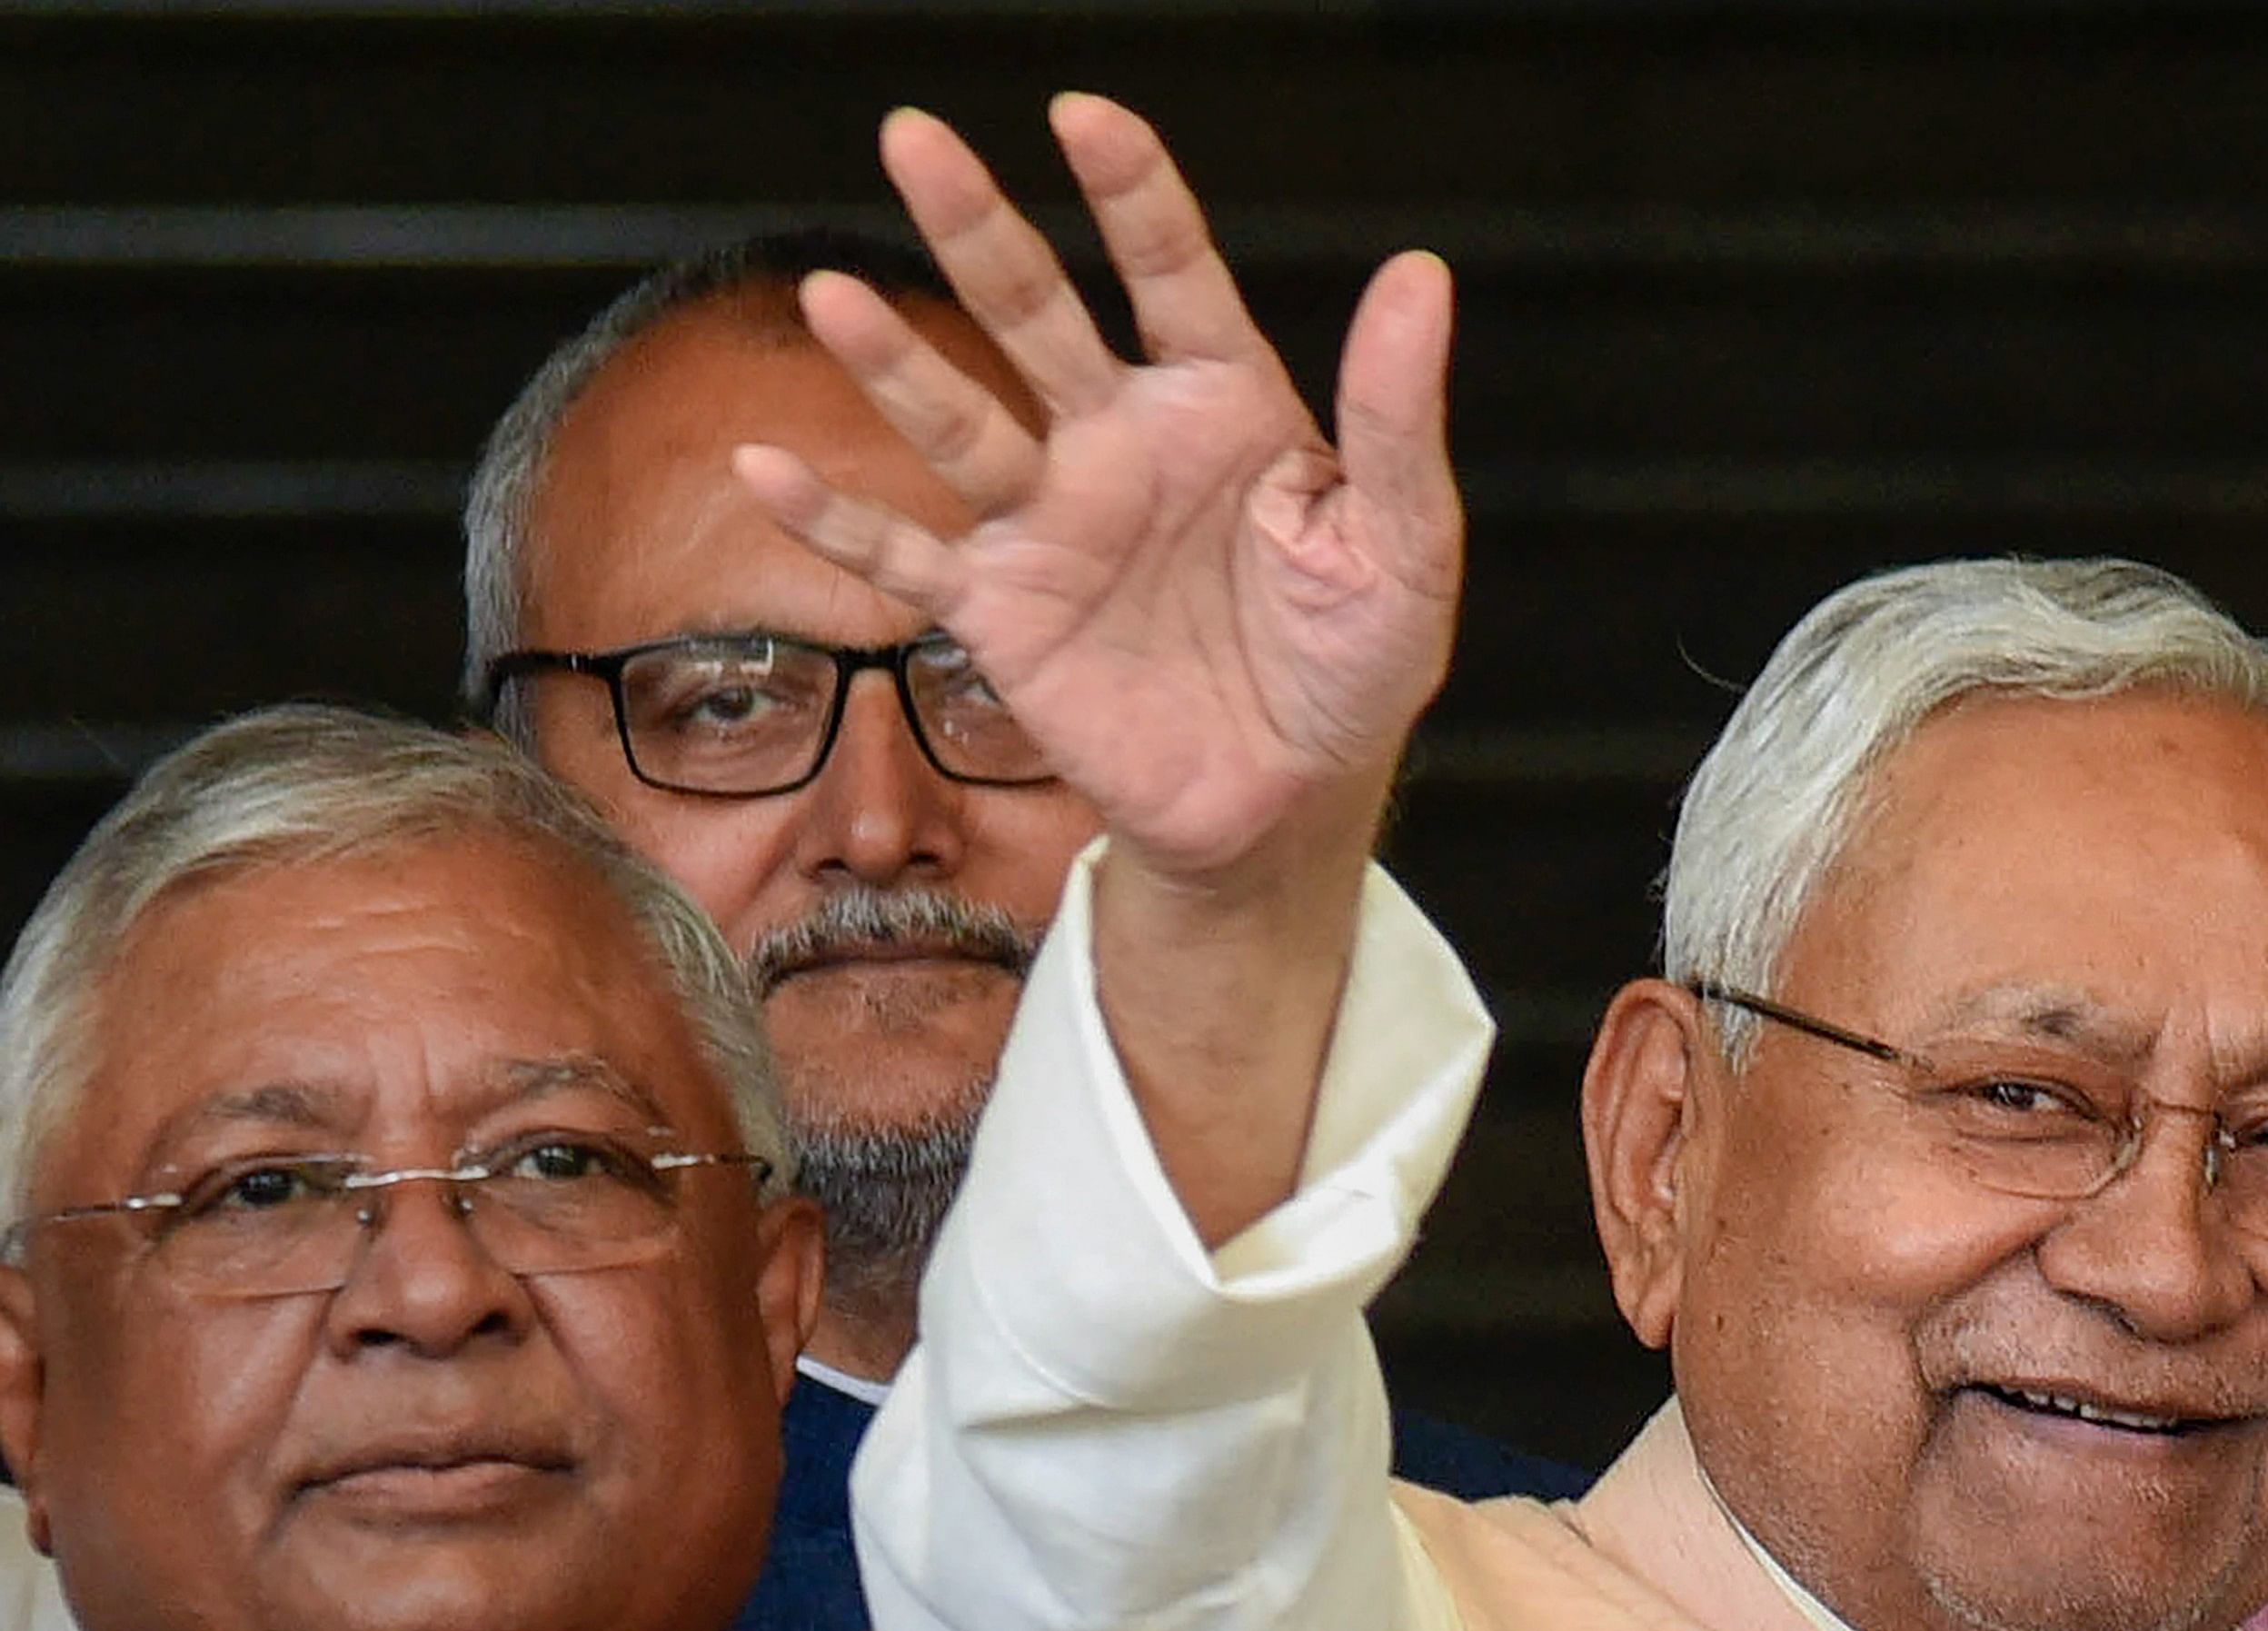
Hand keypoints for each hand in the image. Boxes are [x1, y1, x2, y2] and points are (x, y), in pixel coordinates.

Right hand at [737, 91, 1461, 890]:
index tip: (1084, 116)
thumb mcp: (1403, 543)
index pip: (1173, 274)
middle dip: (976, 228)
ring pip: (958, 423)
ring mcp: (1053, 522)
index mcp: (1224, 405)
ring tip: (831, 295)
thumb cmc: (1353, 665)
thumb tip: (1421, 276)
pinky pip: (907, 555)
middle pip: (1035, 313)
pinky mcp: (1004, 610)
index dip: (1132, 193)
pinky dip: (835, 519)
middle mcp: (1122, 443)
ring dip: (892, 362)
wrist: (1292, 801)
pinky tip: (769, 471)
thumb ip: (1395, 416)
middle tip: (913, 137)